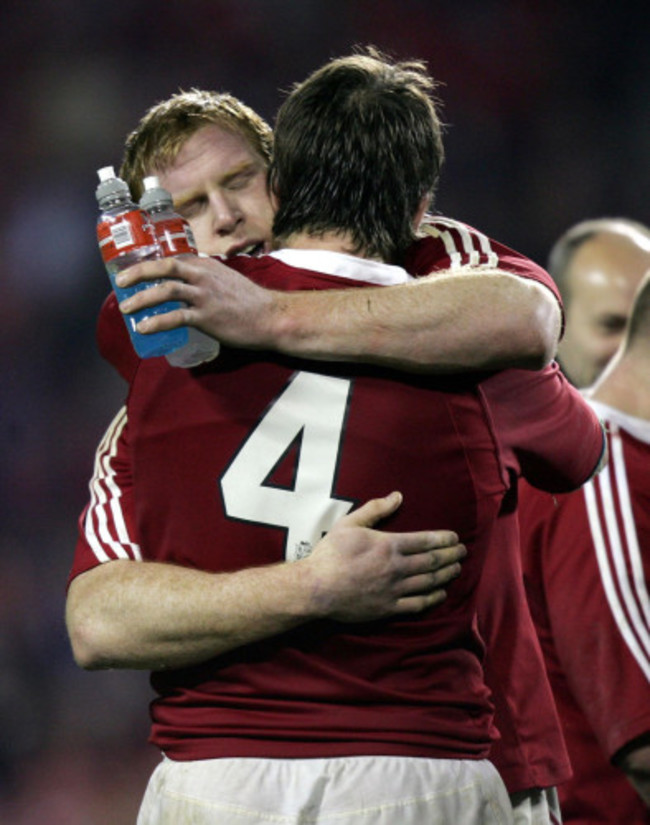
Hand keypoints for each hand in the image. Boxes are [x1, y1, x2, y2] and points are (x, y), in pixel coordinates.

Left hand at [116, 255, 275, 348]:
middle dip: (138, 272)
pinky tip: (144, 328)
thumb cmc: (250, 302)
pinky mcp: (206, 317)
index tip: (134, 271)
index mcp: (207, 265)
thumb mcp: (227, 281)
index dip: (151, 264)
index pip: (173, 260)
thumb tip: (189, 286)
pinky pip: (175, 317)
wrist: (271, 317)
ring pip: (165, 291)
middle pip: (164, 267)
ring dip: (141, 299)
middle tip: (120, 282)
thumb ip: (207, 280)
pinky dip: (156, 322)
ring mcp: (204, 296)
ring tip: (126, 309)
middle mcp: (203, 275)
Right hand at [302, 491, 465, 621]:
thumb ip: (376, 509)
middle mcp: (396, 567)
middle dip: (451, 555)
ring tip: (457, 568)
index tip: (455, 538)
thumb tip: (397, 496)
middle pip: (432, 561)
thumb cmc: (331, 553)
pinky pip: (417, 604)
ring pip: (429, 582)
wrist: (316, 588)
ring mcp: (394, 589)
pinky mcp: (388, 608)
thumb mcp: (350, 523)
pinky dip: (433, 598)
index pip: (426, 541)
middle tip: (463, 552)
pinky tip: (441, 593)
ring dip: (446, 575)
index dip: (444, 539)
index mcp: (389, 545)